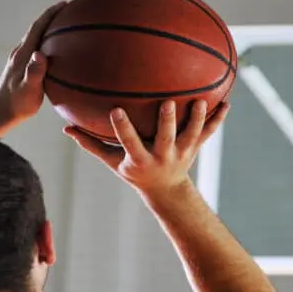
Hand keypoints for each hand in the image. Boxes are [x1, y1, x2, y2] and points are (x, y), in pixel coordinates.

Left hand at [0, 1, 65, 128]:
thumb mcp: (28, 90)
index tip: (65, 3)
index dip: (50, 14)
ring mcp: (20, 60)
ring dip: (50, 29)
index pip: (37, 28)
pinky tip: (57, 51)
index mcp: (23, 54)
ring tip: (66, 26)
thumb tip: (40, 54)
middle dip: (52, 17)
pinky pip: (37, 49)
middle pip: (37, 29)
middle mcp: (20, 53)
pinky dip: (48, 43)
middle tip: (70, 9)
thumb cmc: (17, 105)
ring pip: (36, 38)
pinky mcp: (22, 68)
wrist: (0, 114)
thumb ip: (35, 73)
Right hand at [65, 99, 228, 194]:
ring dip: (197, 119)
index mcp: (140, 159)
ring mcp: (182, 153)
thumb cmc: (133, 171)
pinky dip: (218, 120)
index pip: (129, 142)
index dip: (123, 128)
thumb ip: (91, 144)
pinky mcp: (194, 148)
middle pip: (166, 138)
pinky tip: (227, 102)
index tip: (116, 110)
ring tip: (200, 100)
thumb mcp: (112, 161)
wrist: (165, 190)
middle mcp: (162, 156)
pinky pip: (208, 133)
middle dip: (167, 122)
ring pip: (191, 134)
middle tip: (168, 102)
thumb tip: (65, 128)